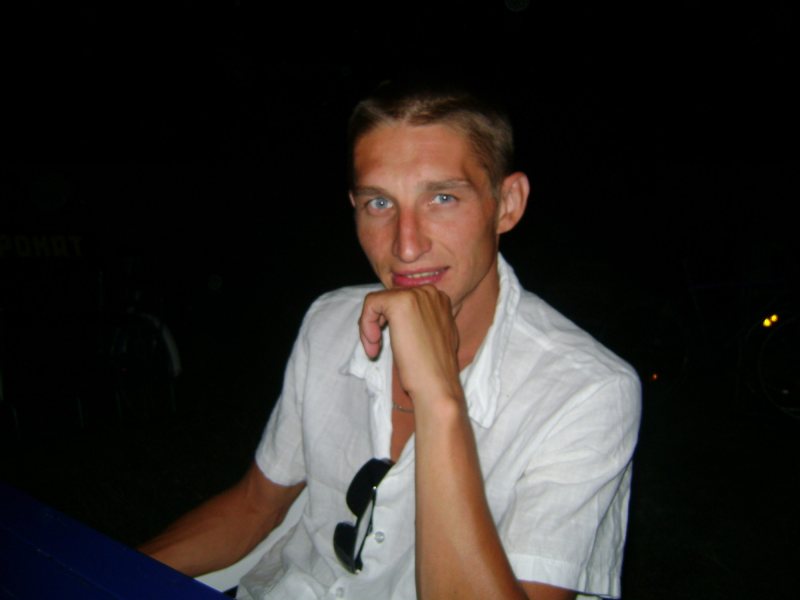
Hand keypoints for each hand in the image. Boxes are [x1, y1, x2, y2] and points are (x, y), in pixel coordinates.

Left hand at [358, 286, 461, 404]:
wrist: (436, 384)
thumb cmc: (432, 368)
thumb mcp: (431, 336)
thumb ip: (420, 321)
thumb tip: (399, 318)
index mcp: (439, 299)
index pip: (402, 300)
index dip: (389, 320)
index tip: (386, 342)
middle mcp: (430, 292)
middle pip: (389, 299)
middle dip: (378, 322)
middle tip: (376, 347)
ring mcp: (416, 295)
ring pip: (378, 301)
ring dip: (370, 325)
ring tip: (375, 349)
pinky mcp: (400, 302)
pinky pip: (371, 304)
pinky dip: (366, 324)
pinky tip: (374, 345)